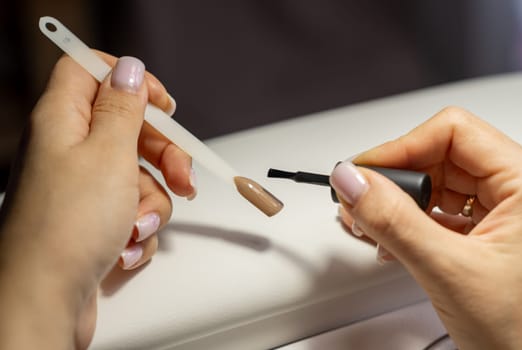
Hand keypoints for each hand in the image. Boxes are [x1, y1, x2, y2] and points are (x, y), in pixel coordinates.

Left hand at [0, 53, 194, 348]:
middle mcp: (68, 150)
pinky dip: (139, 226)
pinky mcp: (92, 219)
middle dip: (164, 154)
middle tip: (183, 176)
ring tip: (140, 224)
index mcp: (62, 120)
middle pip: (127, 128)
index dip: (132, 81)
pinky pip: (131, 209)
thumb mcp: (108, 154)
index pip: (92, 71)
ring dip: (153, 201)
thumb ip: (123, 107)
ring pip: (137, 174)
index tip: (164, 105)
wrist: (44, 299)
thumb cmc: (68, 227)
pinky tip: (127, 245)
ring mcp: (80, 187)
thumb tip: (130, 68)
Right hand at [330, 107, 521, 348]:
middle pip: (438, 156)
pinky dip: (407, 224)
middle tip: (359, 201)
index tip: (363, 173)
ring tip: (370, 225)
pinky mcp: (482, 234)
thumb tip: (352, 181)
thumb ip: (395, 222)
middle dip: (392, 180)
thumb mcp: (451, 272)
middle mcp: (515, 191)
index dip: (401, 148)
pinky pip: (436, 212)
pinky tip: (390, 242)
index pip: (452, 132)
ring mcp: (499, 213)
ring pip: (434, 185)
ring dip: (395, 204)